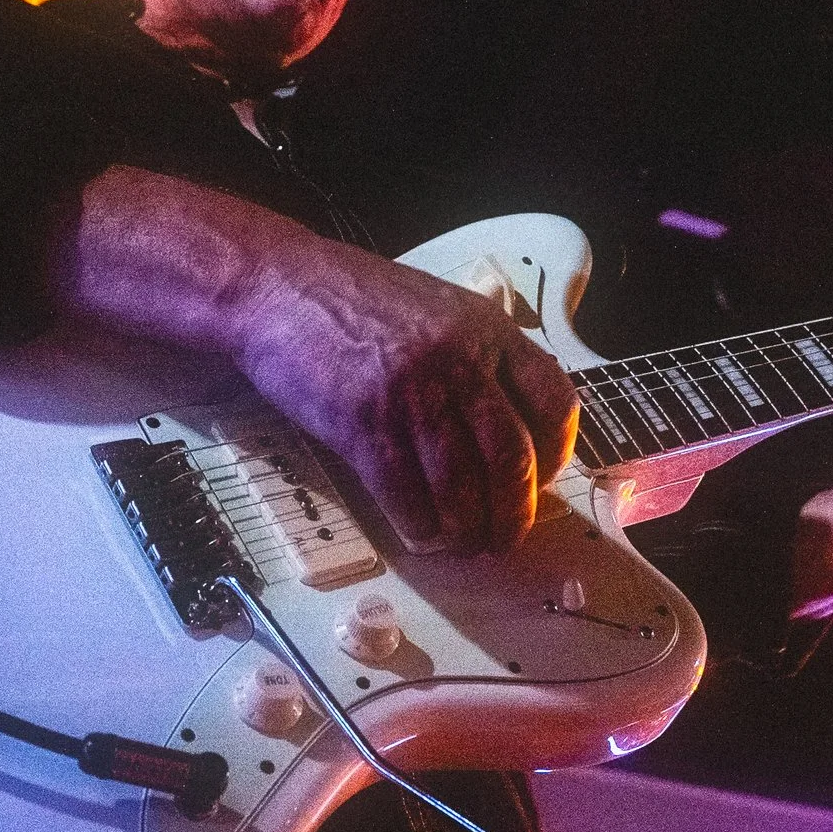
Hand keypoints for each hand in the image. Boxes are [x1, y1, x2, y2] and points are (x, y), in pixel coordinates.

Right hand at [55, 167, 576, 556]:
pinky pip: (405, 494)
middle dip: (513, 513)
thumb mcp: (438, 310)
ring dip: (467, 530)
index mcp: (487, 331)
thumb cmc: (354, 303)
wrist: (277, 289)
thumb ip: (479, 359)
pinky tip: (418, 532)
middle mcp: (458, 361)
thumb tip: (510, 429)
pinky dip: (418, 525)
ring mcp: (410, 394)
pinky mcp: (363, 423)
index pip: (554, 405)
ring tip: (463, 543)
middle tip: (504, 535)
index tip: (541, 481)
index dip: (555, 457)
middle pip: (512, 459)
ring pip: (462, 487)